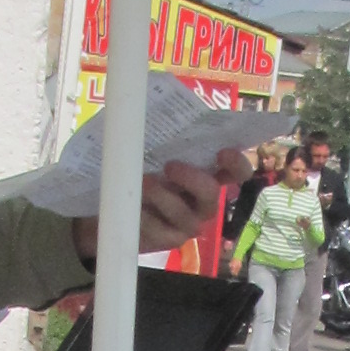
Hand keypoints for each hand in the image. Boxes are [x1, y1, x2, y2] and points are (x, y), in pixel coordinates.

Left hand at [78, 148, 252, 267]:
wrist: (113, 205)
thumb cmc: (139, 169)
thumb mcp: (152, 149)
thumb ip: (168, 137)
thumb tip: (165, 109)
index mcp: (208, 174)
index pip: (236, 171)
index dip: (237, 163)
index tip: (222, 152)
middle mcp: (204, 200)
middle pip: (211, 193)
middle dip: (191, 179)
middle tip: (169, 166)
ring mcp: (190, 222)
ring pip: (185, 215)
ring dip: (161, 197)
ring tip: (141, 183)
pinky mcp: (171, 240)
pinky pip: (161, 231)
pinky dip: (145, 217)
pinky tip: (134, 208)